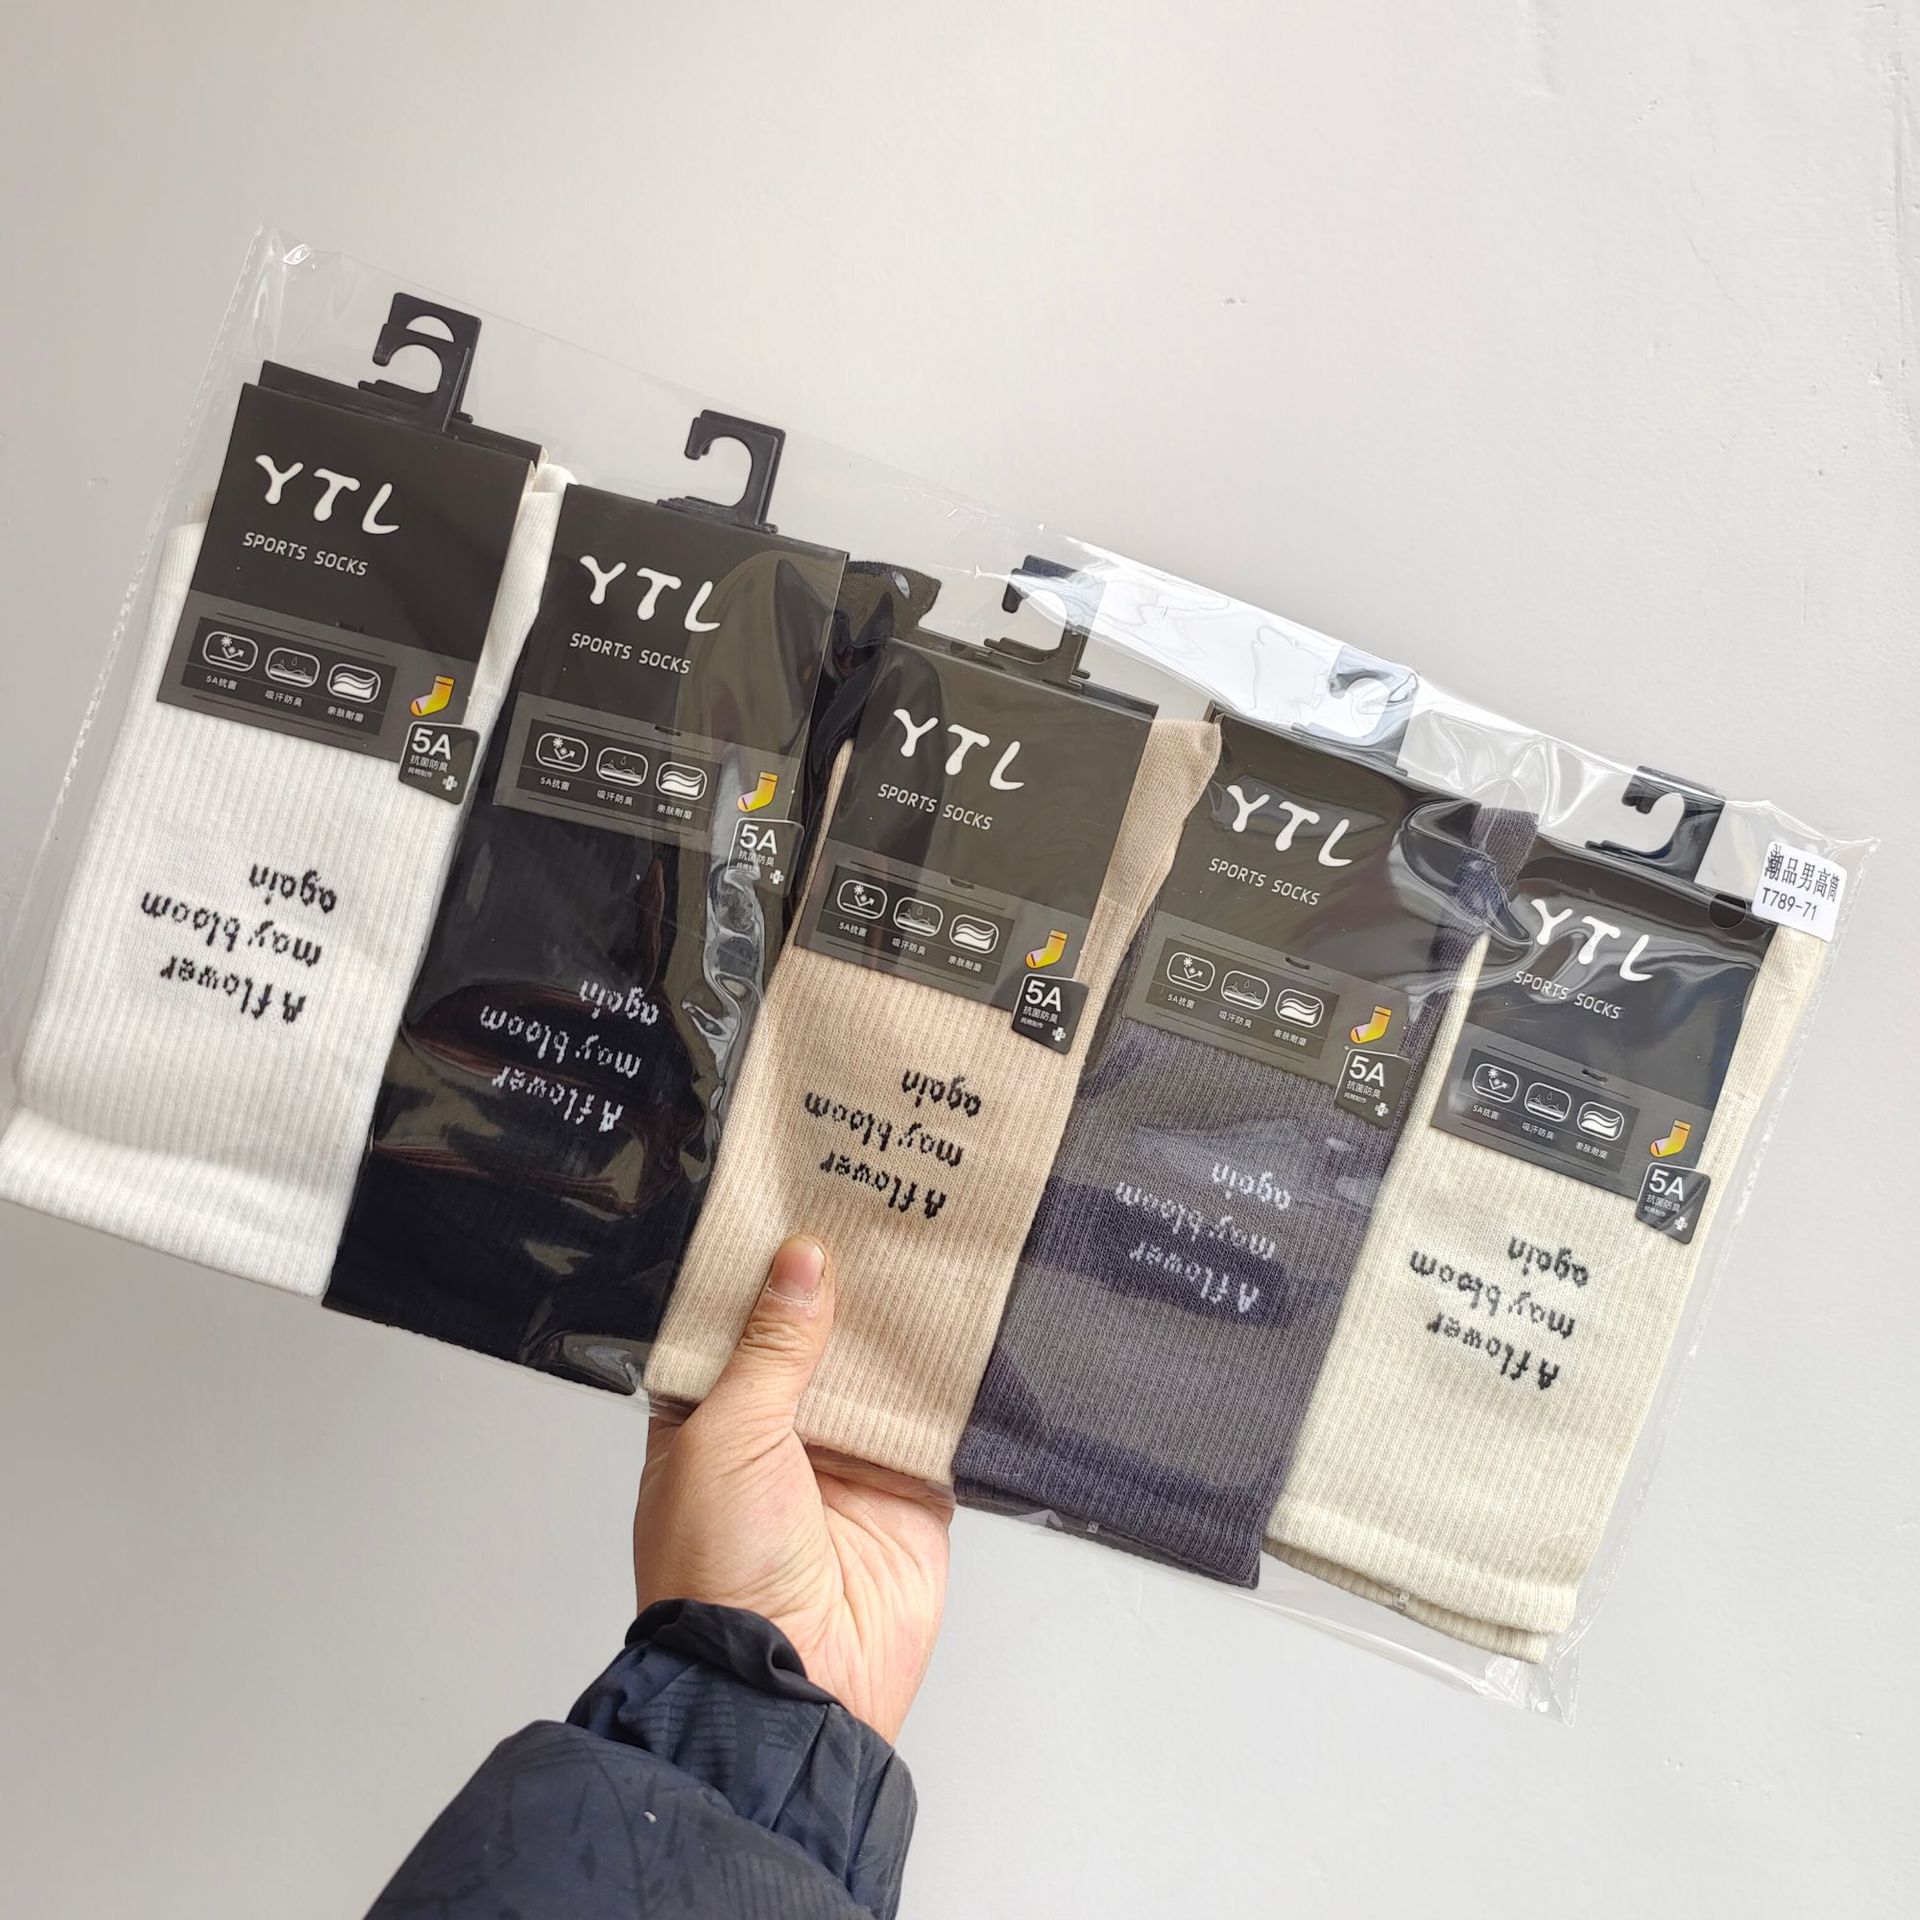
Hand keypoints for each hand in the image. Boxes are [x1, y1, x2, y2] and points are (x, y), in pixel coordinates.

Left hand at [634, 1236, 953, 1742]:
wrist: (789, 1685)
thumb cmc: (717, 1573)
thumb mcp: (726, 1435)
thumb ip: (771, 1348)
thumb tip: (802, 1260)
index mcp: (712, 1420)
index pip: (742, 1323)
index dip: (768, 1268)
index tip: (800, 1198)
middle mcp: (780, 1437)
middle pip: (819, 1340)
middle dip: (846, 1285)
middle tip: (879, 1205)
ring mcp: (848, 1465)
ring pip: (883, 1374)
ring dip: (903, 1325)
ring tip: (928, 1240)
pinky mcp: (911, 1493)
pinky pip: (939, 1425)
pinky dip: (956, 1383)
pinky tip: (971, 1321)